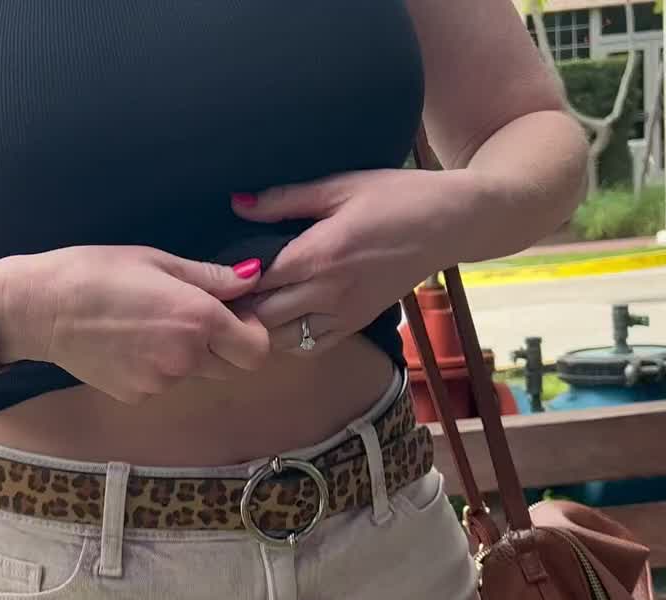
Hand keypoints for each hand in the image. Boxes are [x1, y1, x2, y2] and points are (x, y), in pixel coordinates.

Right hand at [0, 247, 272, 404]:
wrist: (39, 309)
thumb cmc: (96, 272)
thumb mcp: (157, 261)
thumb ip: (210, 277)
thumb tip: (251, 279)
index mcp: (198, 320)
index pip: (257, 349)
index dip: (252, 332)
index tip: (234, 314)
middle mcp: (185, 359)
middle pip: (232, 366)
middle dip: (224, 345)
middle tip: (192, 317)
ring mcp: (160, 383)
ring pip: (195, 374)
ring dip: (189, 356)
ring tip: (150, 326)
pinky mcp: (136, 396)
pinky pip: (163, 383)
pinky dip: (156, 367)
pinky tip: (128, 343)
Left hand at [229, 168, 470, 354]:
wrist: (449, 222)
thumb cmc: (394, 197)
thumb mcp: (339, 186)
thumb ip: (284, 200)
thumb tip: (238, 204)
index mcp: (319, 254)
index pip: (256, 281)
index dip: (231, 280)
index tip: (216, 273)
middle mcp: (329, 291)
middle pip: (263, 317)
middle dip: (240, 308)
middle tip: (225, 293)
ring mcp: (344, 313)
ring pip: (283, 339)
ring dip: (262, 327)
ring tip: (249, 307)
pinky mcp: (357, 323)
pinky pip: (311, 347)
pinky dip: (289, 339)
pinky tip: (282, 317)